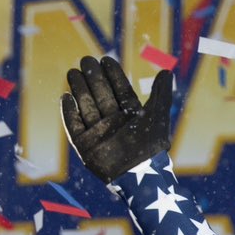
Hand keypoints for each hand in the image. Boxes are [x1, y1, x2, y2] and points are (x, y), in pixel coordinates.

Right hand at [62, 56, 173, 182]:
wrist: (139, 175)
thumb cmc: (151, 145)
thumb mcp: (158, 115)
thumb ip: (161, 93)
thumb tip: (167, 71)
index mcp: (130, 116)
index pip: (119, 90)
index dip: (113, 74)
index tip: (105, 59)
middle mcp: (114, 122)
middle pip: (100, 95)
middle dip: (92, 77)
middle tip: (86, 60)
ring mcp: (99, 133)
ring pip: (86, 106)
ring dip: (79, 89)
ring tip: (73, 72)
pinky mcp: (85, 146)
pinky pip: (74, 126)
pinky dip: (69, 113)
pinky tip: (66, 97)